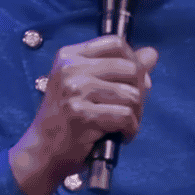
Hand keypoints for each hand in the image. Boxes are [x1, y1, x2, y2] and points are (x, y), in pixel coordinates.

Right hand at [10, 35, 157, 194]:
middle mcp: (70, 68)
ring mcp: (75, 91)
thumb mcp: (87, 86)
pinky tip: (120, 135)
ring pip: (132, 95)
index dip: (134, 60)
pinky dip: (130, 130)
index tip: (134, 81)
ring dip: (136, 115)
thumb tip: (151, 54)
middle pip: (130, 68)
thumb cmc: (67, 119)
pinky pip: (126, 117)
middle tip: (130, 110)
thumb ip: (120, 68)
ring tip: (122, 125)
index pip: (116, 43)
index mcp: (70, 56)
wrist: (42, 151)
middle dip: (140, 92)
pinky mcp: (82, 114)